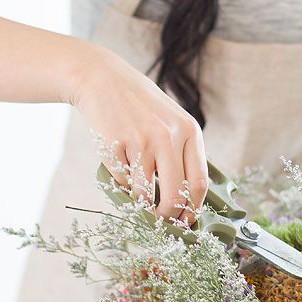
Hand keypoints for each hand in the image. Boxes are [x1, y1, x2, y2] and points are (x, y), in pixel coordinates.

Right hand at [70, 42, 209, 225]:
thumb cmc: (140, 106)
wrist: (103, 80)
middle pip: (175, 196)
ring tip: (133, 177)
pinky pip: (122, 180)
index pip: (199, 183)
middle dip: (167, 216)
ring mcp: (142, 141)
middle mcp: (169, 136)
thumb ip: (182, 154)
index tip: (184, 221)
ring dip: (139, 198)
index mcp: (189, 131)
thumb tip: (185, 202)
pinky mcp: (116, 145)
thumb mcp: (172, 122)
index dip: (192, 209)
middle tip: (159, 219)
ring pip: (144, 193)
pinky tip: (118, 157)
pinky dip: (120, 180)